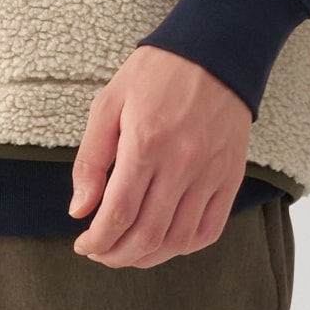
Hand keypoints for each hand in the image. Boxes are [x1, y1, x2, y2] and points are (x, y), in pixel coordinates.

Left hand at [69, 45, 251, 268]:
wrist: (213, 51)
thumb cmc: (155, 73)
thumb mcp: (109, 102)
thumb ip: (91, 158)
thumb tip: (79, 209)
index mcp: (145, 142)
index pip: (118, 213)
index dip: (97, 240)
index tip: (83, 244)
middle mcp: (181, 163)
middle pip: (146, 234)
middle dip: (116, 254)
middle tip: (100, 252)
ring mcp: (210, 173)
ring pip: (177, 240)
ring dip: (148, 257)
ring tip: (128, 252)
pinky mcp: (230, 177)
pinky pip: (210, 230)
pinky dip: (184, 247)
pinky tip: (164, 242)